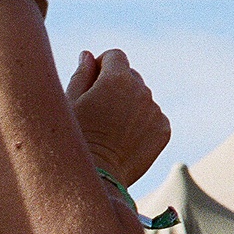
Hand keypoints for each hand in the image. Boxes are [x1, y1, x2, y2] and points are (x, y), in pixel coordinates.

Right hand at [65, 48, 170, 186]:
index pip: (115, 56)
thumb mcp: (70, 103)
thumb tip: (88, 55)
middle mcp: (141, 90)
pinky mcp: (164, 129)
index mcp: (117, 78)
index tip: (92, 84)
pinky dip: (142, 122)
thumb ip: (82, 74)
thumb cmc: (76, 138)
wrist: (97, 178)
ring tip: (112, 129)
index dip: (101, 67)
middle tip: (100, 111)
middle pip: (131, 76)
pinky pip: (153, 116)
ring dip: (131, 104)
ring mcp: (155, 110)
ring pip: (142, 97)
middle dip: (117, 86)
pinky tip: (125, 139)